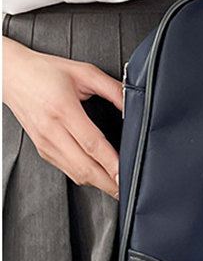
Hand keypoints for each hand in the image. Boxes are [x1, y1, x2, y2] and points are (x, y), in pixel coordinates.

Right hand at [2, 37, 122, 198]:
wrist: (12, 75)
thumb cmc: (45, 72)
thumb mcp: (85, 73)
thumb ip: (113, 89)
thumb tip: (133, 103)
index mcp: (63, 110)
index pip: (92, 144)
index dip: (111, 162)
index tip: (126, 173)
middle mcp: (51, 130)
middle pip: (84, 166)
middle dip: (108, 182)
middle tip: (127, 188)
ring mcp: (45, 143)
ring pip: (75, 173)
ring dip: (97, 183)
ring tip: (117, 186)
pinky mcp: (42, 149)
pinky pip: (66, 169)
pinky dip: (85, 176)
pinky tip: (98, 175)